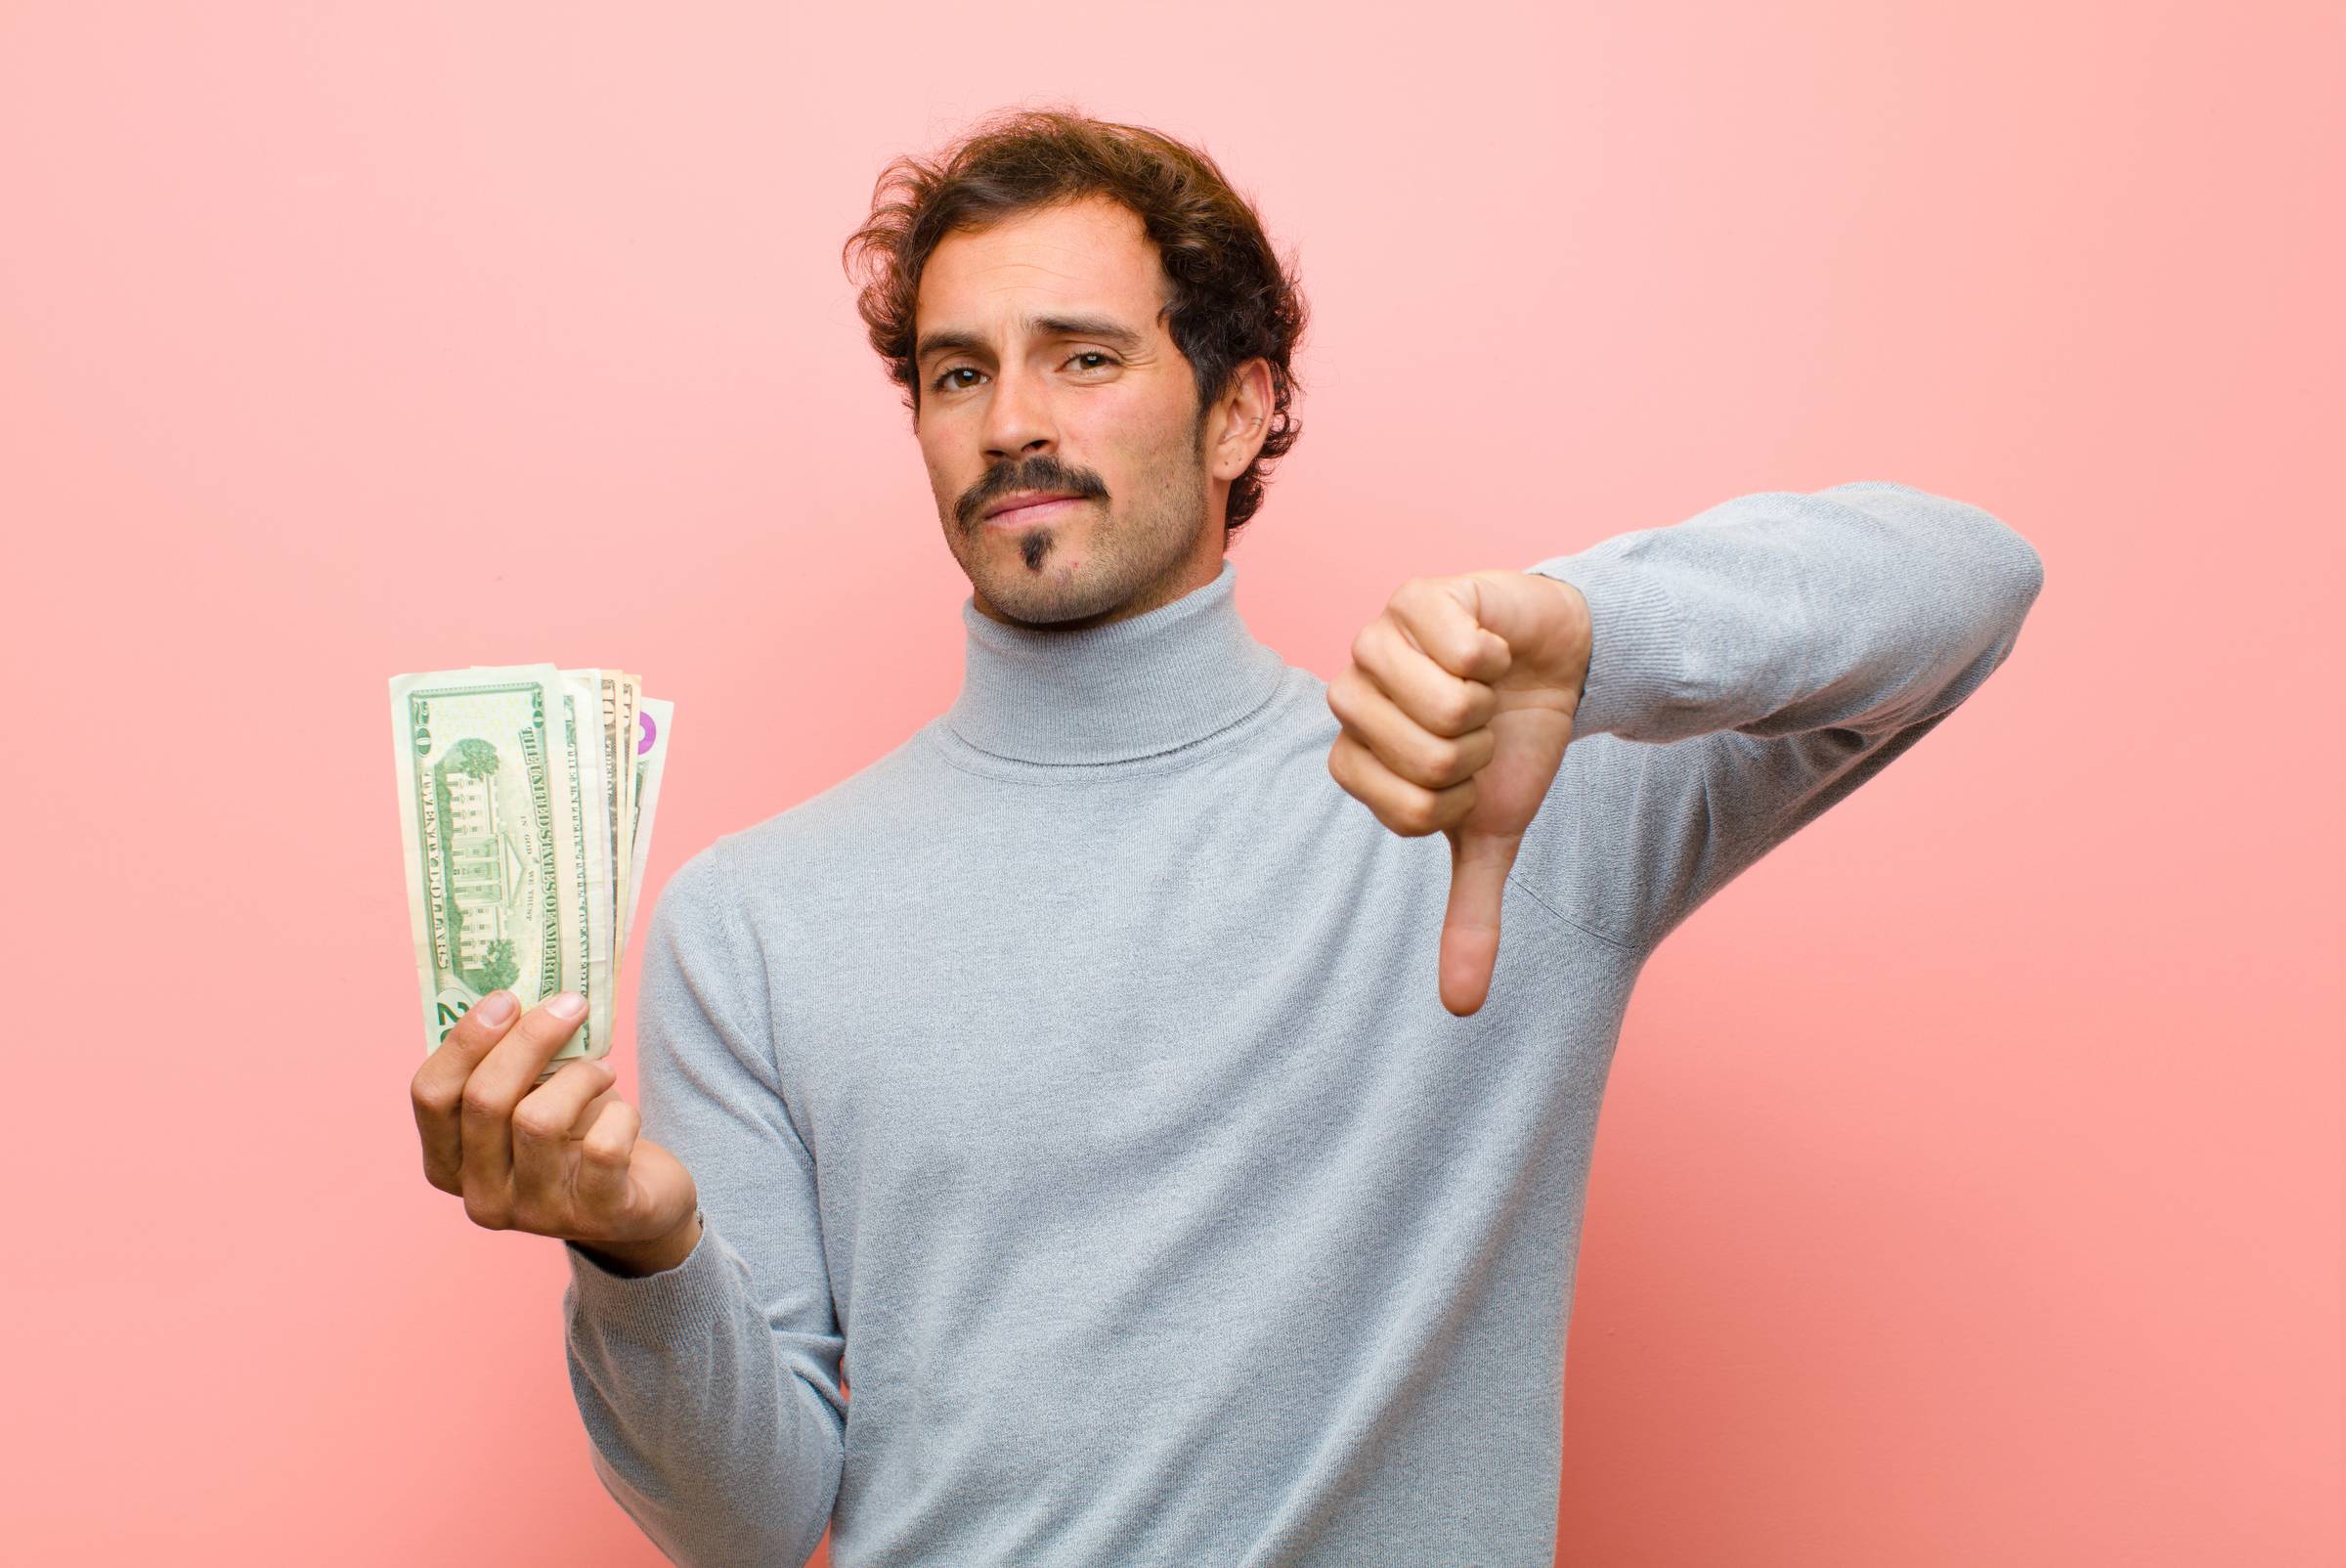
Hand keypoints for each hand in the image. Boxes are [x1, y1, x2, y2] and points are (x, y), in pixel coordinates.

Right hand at [410, 990, 699, 1262]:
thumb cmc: (576, 1133)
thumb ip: (514, 1060)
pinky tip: (626, 1115)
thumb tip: (526, 992)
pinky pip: (603, 1148)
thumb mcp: (533, 1098)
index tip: (507, 997)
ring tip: (604, 1069)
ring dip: (579, 1076)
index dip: (465, 1040)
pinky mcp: (596, 1217)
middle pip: (484, 1099)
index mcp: (449, 1163)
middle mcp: (481, 1196)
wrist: (641, 1198)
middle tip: (571, 1004)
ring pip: (538, 1121)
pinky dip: (622, 1116)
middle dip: (530, 1039)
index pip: (430, 1095)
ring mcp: (535, 1215)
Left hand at [1327, 570, 1591, 1015]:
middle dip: (1473, 753)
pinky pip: (1455, 643)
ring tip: (1486, 688)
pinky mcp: (1417, 596)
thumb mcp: (1493, 834)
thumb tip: (1462, 1009)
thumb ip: (1469, 915)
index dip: (1456, 800)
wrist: (1559, 667)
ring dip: (1484, 703)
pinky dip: (1491, 655)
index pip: (1402, 808)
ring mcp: (1377, 640)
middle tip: (1481, 729)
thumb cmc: (1512, 746)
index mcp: (1356, 756)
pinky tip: (1491, 648)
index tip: (1468, 777)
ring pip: (1438, 700)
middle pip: (1416, 756)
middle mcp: (1352, 696)